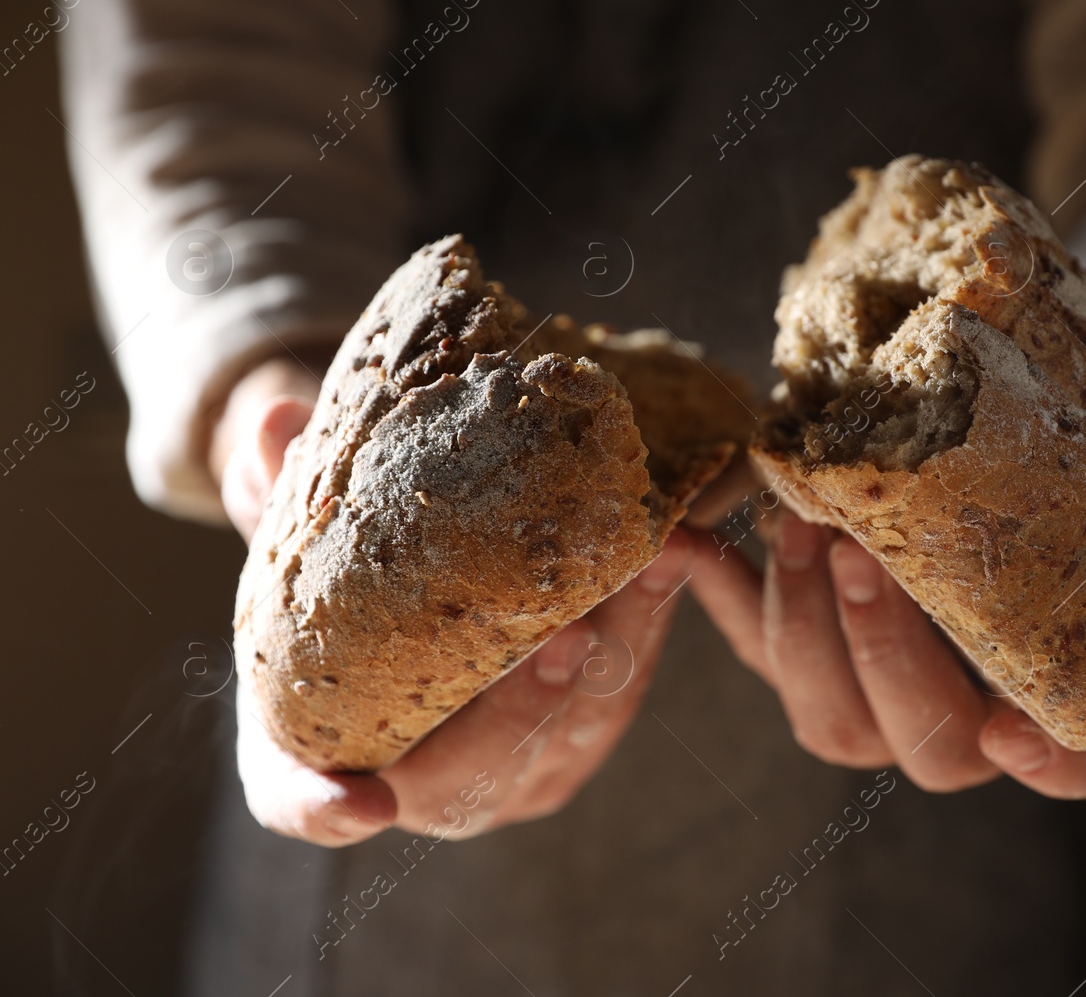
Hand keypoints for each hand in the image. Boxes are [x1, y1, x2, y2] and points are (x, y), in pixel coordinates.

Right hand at [215, 353, 693, 845]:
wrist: (417, 600)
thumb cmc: (336, 593)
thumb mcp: (303, 543)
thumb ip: (279, 495)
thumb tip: (276, 420)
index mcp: (311, 757)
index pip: (302, 804)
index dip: (325, 807)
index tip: (363, 804)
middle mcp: (414, 790)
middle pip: (465, 782)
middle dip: (517, 714)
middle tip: (559, 642)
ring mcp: (502, 779)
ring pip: (562, 740)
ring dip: (607, 660)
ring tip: (634, 579)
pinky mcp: (571, 744)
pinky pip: (613, 700)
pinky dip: (643, 629)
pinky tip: (665, 560)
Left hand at [685, 291, 1085, 799]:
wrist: (1017, 413)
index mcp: (1076, 686)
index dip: (1058, 769)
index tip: (1016, 732)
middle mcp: (980, 716)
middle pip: (928, 746)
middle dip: (886, 657)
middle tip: (865, 558)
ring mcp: (884, 690)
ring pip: (830, 716)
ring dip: (804, 627)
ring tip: (797, 522)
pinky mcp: (812, 646)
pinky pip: (757, 648)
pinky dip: (719, 594)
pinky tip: (687, 540)